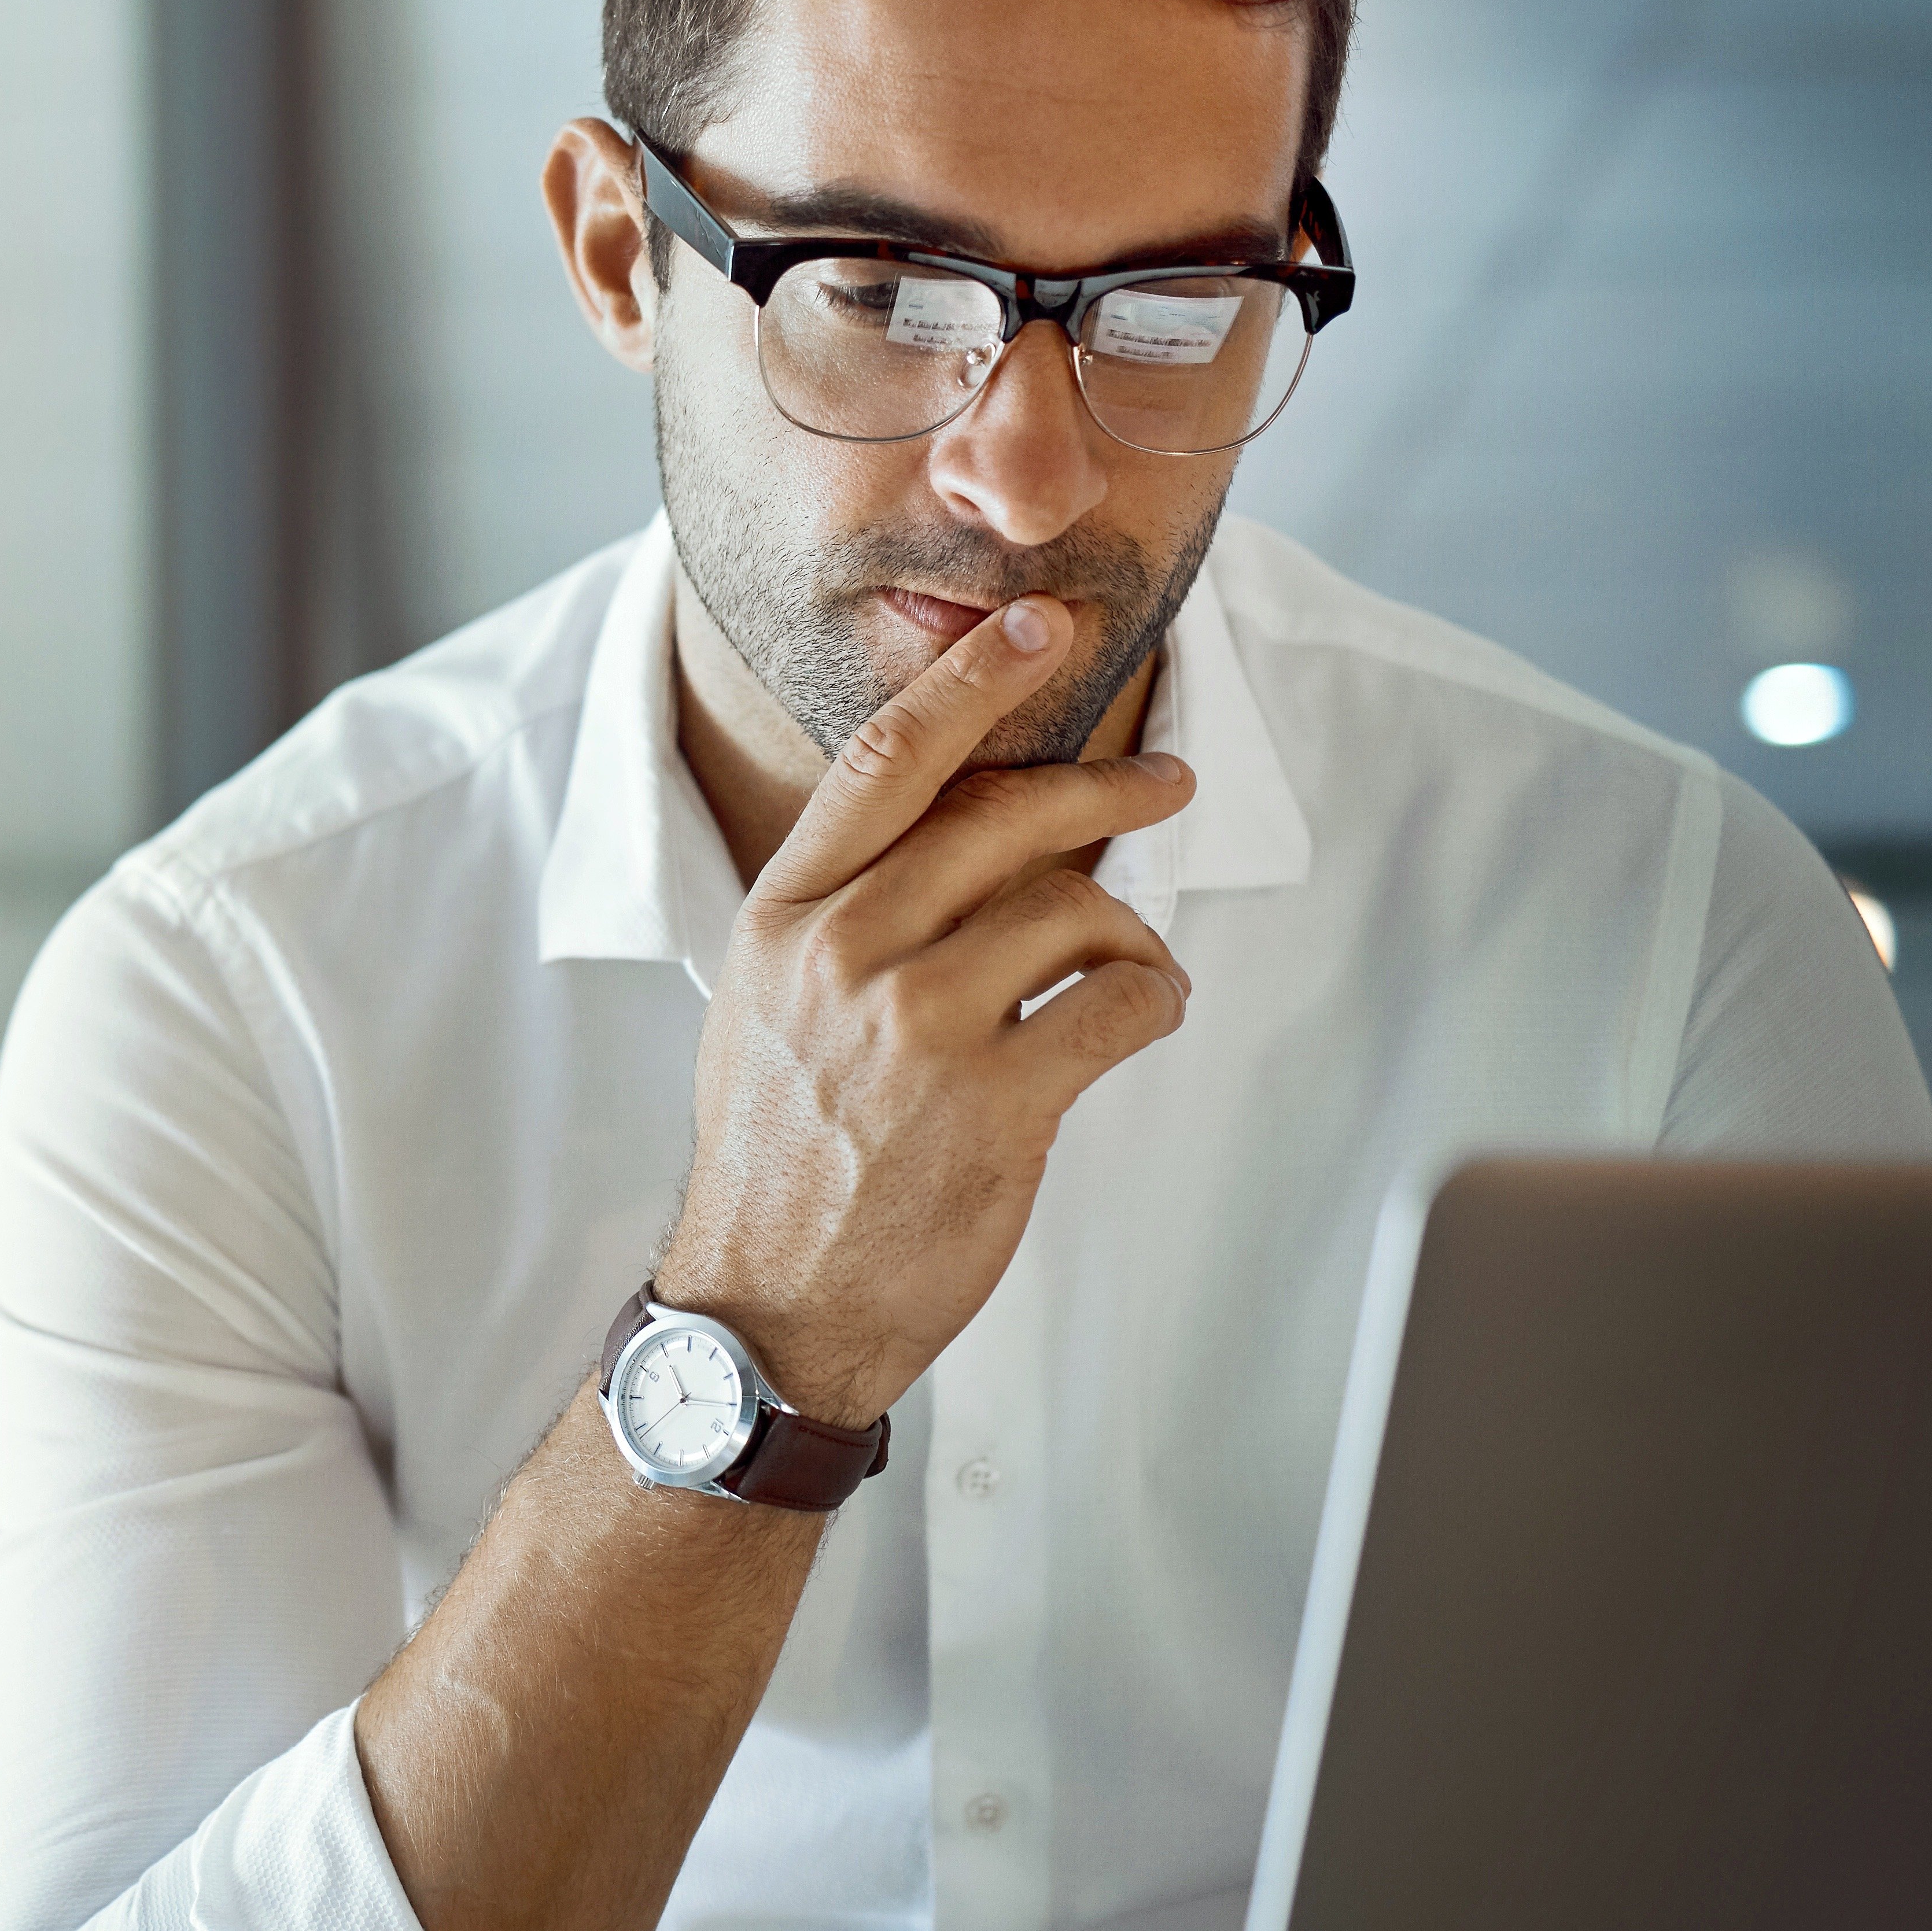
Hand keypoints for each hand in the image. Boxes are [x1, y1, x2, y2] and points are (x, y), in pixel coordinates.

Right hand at [659, 595, 1195, 1426]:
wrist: (769, 1304)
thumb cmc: (780, 1155)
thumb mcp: (767, 1005)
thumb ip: (846, 912)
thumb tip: (964, 835)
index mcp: (786, 917)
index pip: (887, 760)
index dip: (972, 679)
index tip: (1036, 626)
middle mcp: (847, 952)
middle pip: (1005, 816)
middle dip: (1106, 786)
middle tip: (1164, 782)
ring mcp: (920, 1024)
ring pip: (1077, 909)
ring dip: (1129, 931)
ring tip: (1128, 968)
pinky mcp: (997, 1100)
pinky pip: (1121, 1002)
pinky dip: (1153, 999)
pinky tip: (1138, 1017)